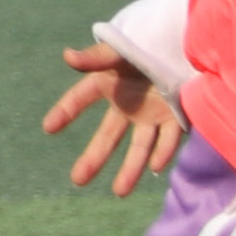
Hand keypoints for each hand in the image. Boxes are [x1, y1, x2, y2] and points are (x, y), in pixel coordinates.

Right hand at [41, 41, 187, 195]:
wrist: (187, 43)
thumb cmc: (150, 43)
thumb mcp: (123, 49)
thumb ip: (97, 57)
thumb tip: (67, 56)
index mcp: (110, 83)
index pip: (81, 98)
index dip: (65, 112)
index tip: (47, 128)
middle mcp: (128, 105)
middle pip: (108, 136)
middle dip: (93, 158)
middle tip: (77, 181)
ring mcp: (151, 115)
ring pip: (139, 146)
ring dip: (130, 169)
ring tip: (119, 192)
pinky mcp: (175, 118)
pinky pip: (168, 139)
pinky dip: (163, 152)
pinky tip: (155, 167)